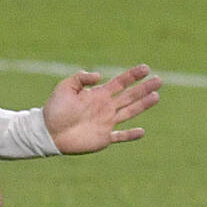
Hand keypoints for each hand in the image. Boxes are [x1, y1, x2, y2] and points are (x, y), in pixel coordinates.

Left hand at [42, 65, 159, 152]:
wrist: (47, 132)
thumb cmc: (54, 109)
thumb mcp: (65, 87)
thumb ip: (81, 78)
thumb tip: (99, 76)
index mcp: (98, 94)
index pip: (120, 83)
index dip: (133, 75)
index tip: (146, 68)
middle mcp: (105, 107)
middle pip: (130, 96)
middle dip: (144, 88)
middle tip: (159, 80)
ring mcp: (106, 123)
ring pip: (130, 112)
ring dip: (143, 105)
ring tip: (156, 96)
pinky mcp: (103, 138)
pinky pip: (120, 136)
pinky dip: (131, 135)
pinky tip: (142, 131)